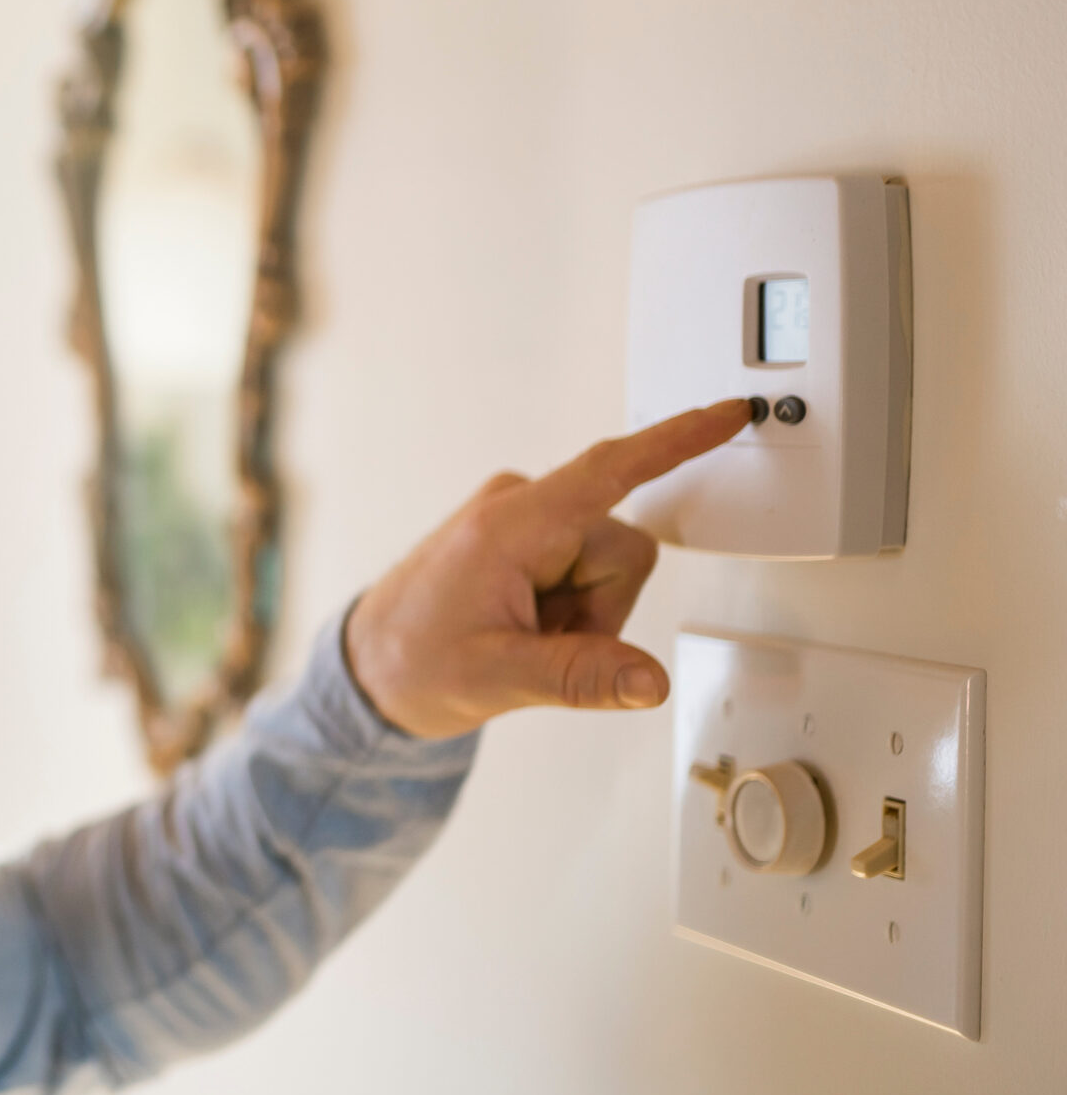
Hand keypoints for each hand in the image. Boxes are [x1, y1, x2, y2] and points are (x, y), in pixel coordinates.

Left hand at [343, 401, 751, 738]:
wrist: (367, 668)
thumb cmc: (409, 661)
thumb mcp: (495, 680)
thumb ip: (579, 678)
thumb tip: (649, 681)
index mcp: (510, 525)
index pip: (610, 470)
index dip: (676, 442)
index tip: (728, 413)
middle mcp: (518, 507)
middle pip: (624, 551)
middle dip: (601, 611)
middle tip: (539, 644)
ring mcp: (522, 522)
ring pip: (610, 569)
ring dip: (584, 617)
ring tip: (525, 638)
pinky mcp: (526, 540)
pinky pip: (586, 573)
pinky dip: (570, 612)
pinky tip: (526, 628)